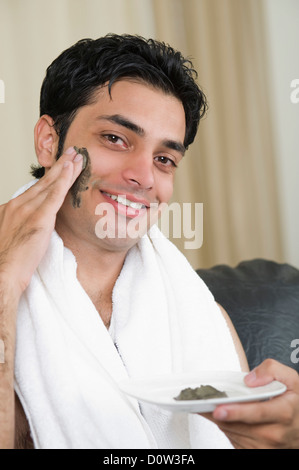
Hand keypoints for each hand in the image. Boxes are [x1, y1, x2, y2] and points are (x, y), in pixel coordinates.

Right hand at [0, 147, 82, 296]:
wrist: (2, 274)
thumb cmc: (8, 262)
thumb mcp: (12, 237)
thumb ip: (21, 226)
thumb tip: (30, 226)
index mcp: (10, 209)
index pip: (34, 190)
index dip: (49, 178)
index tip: (59, 167)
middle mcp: (17, 205)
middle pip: (43, 183)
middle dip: (59, 166)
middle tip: (71, 153)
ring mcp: (27, 210)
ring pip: (50, 185)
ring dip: (65, 168)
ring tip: (77, 156)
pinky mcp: (39, 218)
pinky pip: (54, 195)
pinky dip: (63, 180)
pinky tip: (71, 169)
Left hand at [203, 359, 298, 447]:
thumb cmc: (294, 404)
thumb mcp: (291, 380)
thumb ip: (272, 370)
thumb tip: (250, 379)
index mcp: (283, 412)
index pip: (257, 413)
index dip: (237, 411)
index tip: (220, 409)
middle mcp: (274, 433)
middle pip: (238, 424)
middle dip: (218, 412)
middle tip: (204, 401)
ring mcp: (264, 446)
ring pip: (231, 431)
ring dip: (221, 418)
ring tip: (215, 405)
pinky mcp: (254, 452)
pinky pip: (232, 439)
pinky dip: (226, 426)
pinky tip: (227, 416)